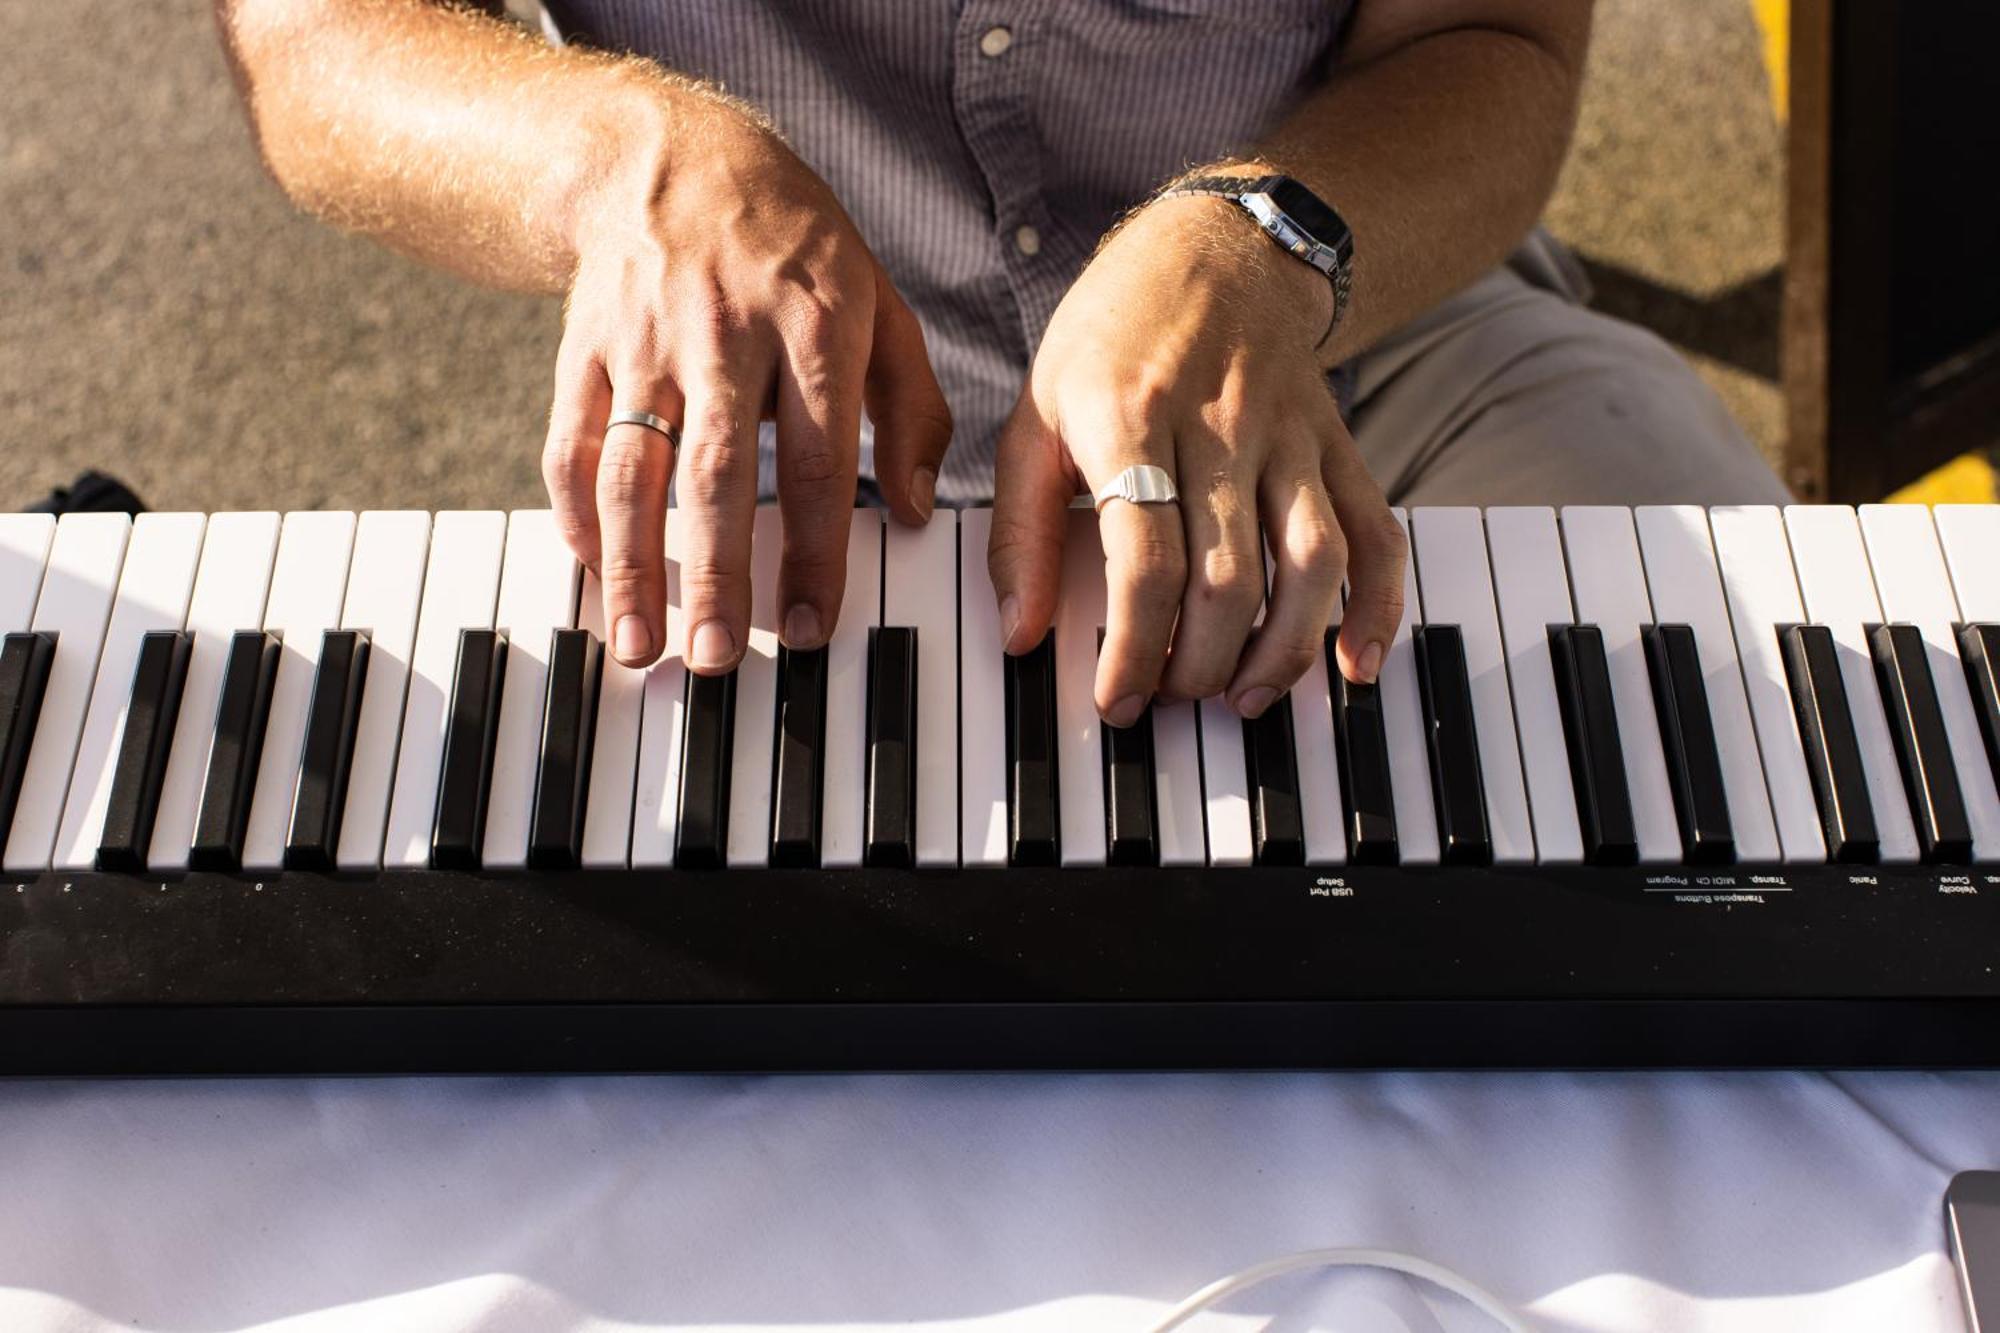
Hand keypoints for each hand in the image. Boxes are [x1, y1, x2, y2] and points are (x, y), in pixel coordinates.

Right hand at [545, 94, 951, 670]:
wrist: (671, 157)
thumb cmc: (796, 249)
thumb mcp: (879, 304)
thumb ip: (909, 407)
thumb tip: (909, 507)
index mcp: (814, 325)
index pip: (818, 459)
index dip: (817, 551)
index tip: (816, 630)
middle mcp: (726, 334)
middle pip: (717, 471)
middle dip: (716, 572)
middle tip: (719, 657)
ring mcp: (646, 341)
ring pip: (632, 466)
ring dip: (633, 563)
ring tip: (640, 642)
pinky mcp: (584, 346)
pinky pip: (572, 440)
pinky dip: (576, 511)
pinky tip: (591, 569)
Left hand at [988, 189, 1405, 724]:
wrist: (1216, 243)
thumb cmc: (1112, 336)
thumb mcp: (1036, 413)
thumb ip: (1021, 527)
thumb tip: (1021, 634)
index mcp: (1130, 415)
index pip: (1145, 559)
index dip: (1131, 648)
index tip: (1114, 702)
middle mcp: (1218, 425)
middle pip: (1229, 578)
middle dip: (1199, 666)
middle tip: (1169, 700)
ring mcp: (1290, 435)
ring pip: (1309, 562)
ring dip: (1282, 652)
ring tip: (1244, 699)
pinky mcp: (1337, 444)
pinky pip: (1375, 531)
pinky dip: (1377, 606)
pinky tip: (1356, 664)